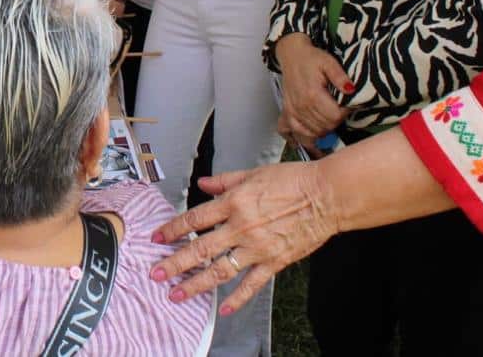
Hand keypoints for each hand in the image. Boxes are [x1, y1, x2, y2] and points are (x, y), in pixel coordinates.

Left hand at [149, 162, 339, 314]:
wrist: (327, 196)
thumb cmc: (293, 181)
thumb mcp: (253, 173)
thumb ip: (224, 181)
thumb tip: (202, 184)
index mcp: (233, 202)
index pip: (194, 219)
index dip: (171, 229)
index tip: (156, 238)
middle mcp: (240, 227)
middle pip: (199, 248)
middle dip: (174, 263)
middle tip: (156, 274)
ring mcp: (257, 247)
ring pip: (219, 270)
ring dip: (196, 284)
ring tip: (177, 294)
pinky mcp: (274, 262)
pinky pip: (251, 284)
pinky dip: (237, 299)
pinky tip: (224, 310)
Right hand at [274, 33, 351, 141]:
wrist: (292, 55)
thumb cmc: (312, 59)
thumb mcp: (329, 62)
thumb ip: (340, 76)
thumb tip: (351, 90)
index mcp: (313, 95)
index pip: (335, 117)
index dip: (345, 113)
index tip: (347, 105)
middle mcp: (301, 106)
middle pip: (326, 127)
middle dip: (336, 121)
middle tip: (339, 109)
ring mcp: (293, 111)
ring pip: (314, 133)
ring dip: (325, 130)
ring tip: (329, 119)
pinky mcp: (287, 113)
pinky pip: (296, 133)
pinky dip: (305, 138)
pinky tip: (313, 138)